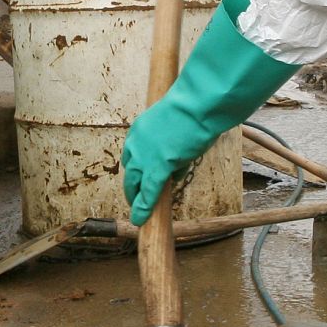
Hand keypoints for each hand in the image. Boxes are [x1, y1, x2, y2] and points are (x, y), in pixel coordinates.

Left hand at [122, 93, 214, 226]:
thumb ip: (175, 145)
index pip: (134, 154)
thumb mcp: (177, 127)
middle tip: (137, 196)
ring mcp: (143, 157)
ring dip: (136, 199)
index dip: (139, 167)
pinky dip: (143, 208)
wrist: (196, 107)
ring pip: (135, 184)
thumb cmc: (193, 111)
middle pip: (131, 170)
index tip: (143, 175)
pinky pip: (147, 193)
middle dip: (133, 185)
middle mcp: (135, 144)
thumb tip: (178, 166)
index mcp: (139, 129)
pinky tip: (140, 219)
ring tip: (139, 211)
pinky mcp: (156, 169)